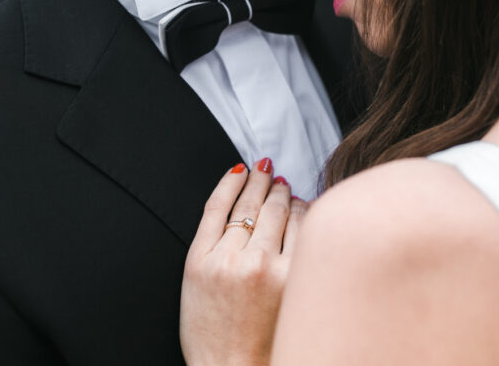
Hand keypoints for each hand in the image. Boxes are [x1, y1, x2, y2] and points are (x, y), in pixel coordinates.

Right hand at [180, 159, 307, 365]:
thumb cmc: (212, 331)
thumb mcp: (194, 281)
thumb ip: (210, 238)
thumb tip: (236, 195)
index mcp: (202, 259)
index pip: (221, 203)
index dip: (234, 179)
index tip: (244, 168)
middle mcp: (233, 259)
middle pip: (252, 203)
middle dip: (262, 181)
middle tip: (268, 170)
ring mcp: (265, 269)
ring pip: (279, 212)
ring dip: (283, 194)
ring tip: (284, 187)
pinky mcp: (292, 280)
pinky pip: (303, 231)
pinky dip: (303, 214)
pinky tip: (303, 207)